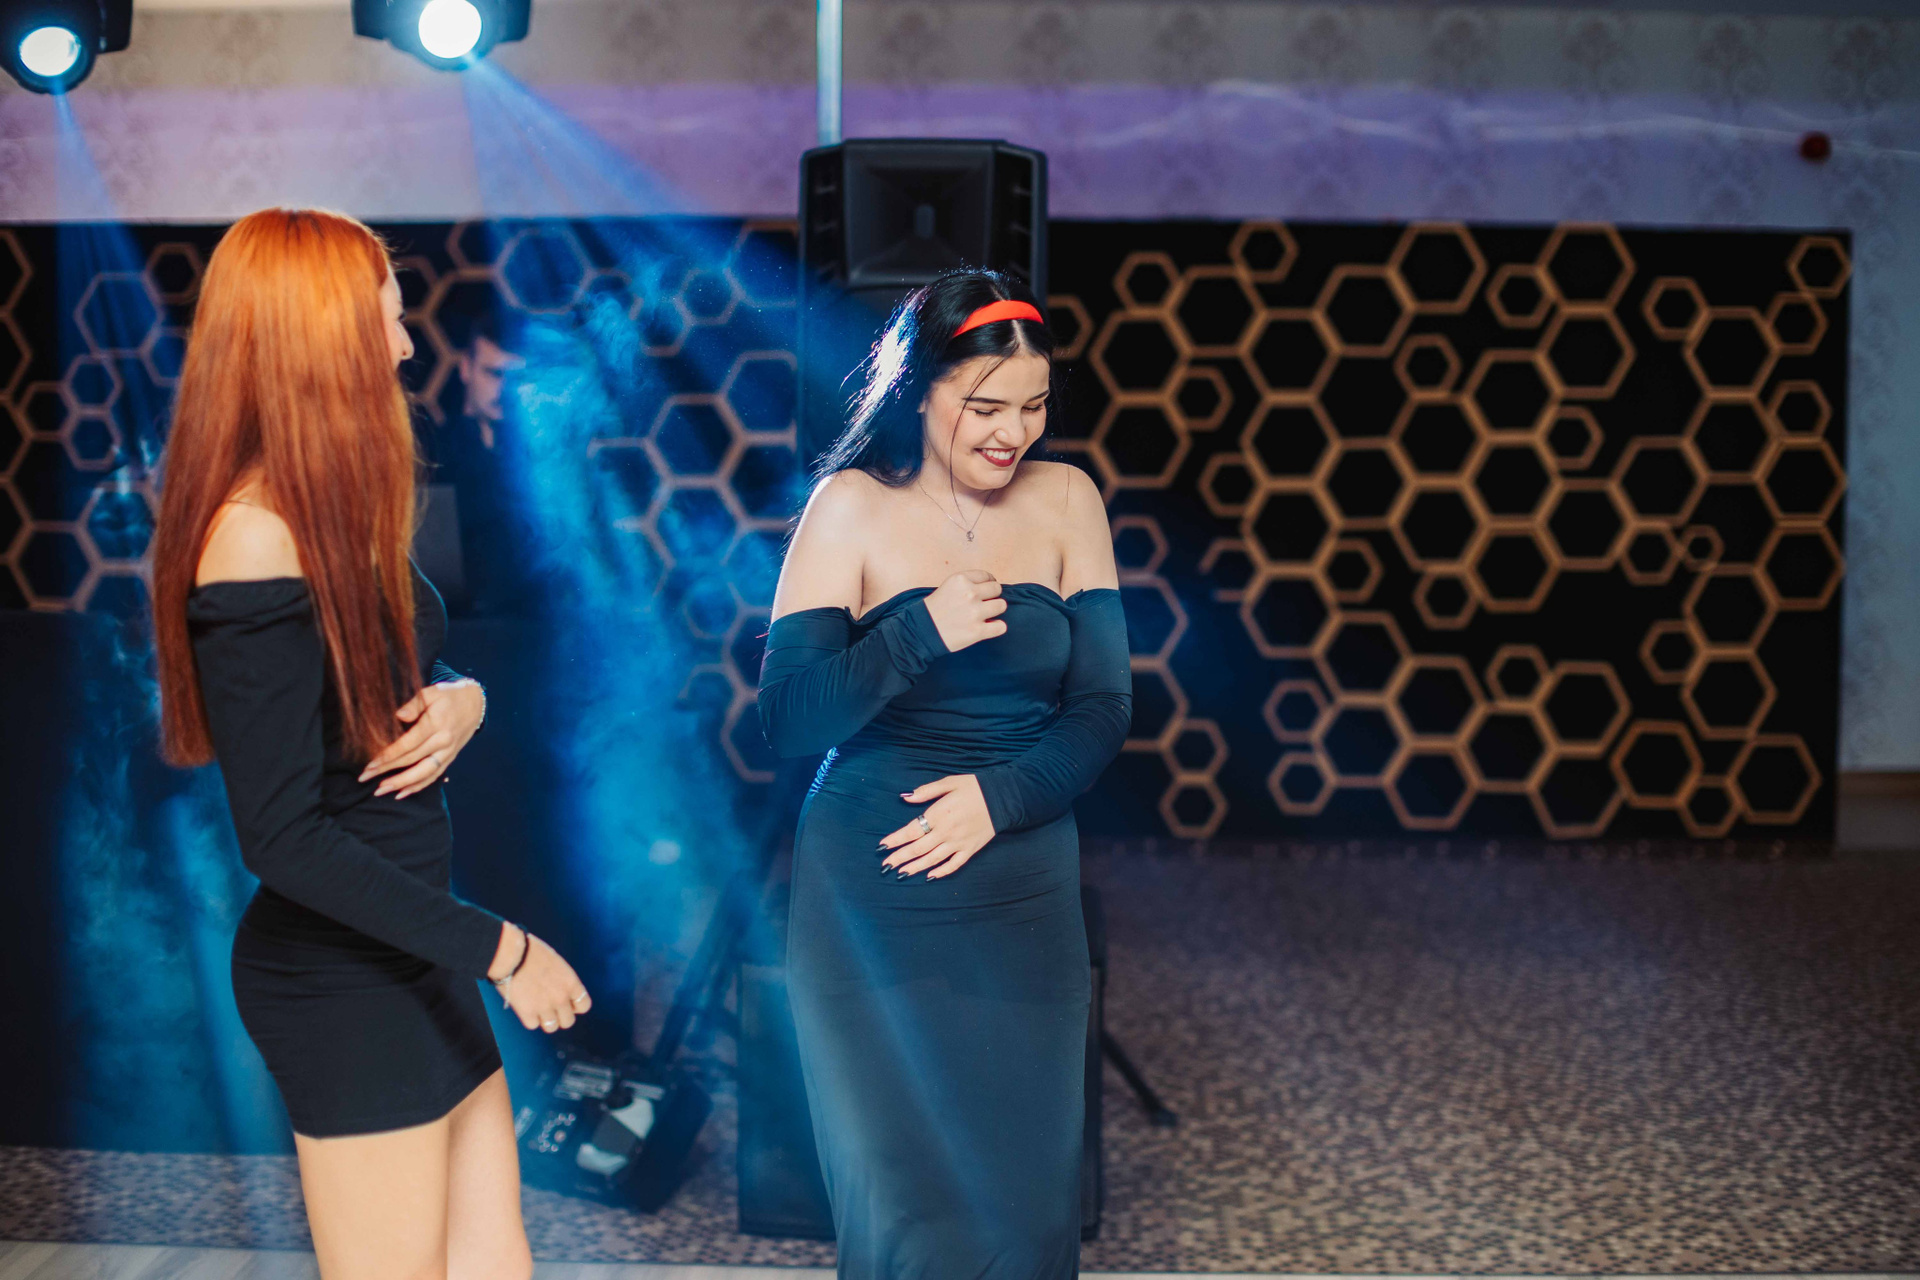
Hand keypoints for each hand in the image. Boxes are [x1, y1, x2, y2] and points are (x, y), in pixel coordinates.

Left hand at [360, 679, 483, 797]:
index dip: (388, 756)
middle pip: (412, 761)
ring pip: (424, 773)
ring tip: (381, 790)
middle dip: (387, 771)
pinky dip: (418, 786)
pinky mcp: (450, 757)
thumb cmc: (448, 695)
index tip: (370, 764)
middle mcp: (443, 741)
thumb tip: (398, 716)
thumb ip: (414, 704)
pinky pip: (434, 776)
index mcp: (436, 724)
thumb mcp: (431, 692)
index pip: (408, 744)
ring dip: (402, 784)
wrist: (475, 702)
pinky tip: (402, 792)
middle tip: (365, 778)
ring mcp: (448, 751)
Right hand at [489, 925, 591, 1032]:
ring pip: (551, 1027)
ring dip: (545, 1020)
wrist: (511, 953)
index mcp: (571, 983)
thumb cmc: (531, 952)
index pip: (584, 1005)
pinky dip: (528, 1018)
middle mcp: (561, 998)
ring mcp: (544, 1007)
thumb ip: (562, 982)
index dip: (575, 1006)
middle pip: (568, 1021)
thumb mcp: (556, 964)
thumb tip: (562, 994)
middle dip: (560, 1016)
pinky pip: (532, 1025)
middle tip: (549, 1007)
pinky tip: (524, 1005)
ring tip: (536, 1008)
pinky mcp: (527, 1013)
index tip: (567, 1003)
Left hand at [879, 774, 995, 879]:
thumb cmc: (974, 787)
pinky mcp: (970, 849)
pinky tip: (930, 876)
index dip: (895, 840)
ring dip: (915, 867)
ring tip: (900, 874)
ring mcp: (959, 842)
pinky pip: (954, 864)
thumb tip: (905, 797)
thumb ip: (926, 791)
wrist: (1003, 797)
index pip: (911, 830)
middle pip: (918, 848)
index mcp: (939, 814)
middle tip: (885, 865)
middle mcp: (946, 831)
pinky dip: (942, 872)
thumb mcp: (949, 782)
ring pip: (932, 859)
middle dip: (900, 857)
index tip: (882, 846)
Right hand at [922, 571, 1006, 652]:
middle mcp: (969, 593)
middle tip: (983, 604)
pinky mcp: (977, 631)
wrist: (921, 631)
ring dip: (995, 611)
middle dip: (991, 597)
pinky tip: (988, 628)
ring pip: (1001, 606)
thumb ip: (968, 583)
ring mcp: (974, 613)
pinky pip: (1001, 627)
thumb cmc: (934, 609)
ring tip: (985, 616)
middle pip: (997, 589)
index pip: (987, 576)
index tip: (985, 591)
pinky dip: (997, 628)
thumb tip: (991, 585)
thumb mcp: (948, 586)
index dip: (987, 584)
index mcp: (961, 580)